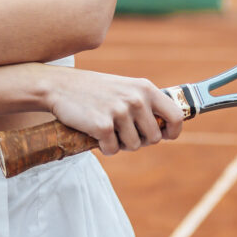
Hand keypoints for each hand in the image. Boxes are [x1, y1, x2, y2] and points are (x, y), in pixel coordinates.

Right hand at [44, 68, 183, 155]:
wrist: (60, 86)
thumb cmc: (94, 90)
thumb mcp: (125, 88)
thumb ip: (145, 104)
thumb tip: (164, 130)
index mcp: (145, 88)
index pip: (176, 116)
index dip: (172, 132)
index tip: (164, 136)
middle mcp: (136, 99)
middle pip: (153, 138)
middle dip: (139, 140)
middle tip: (122, 131)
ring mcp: (120, 112)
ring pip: (133, 146)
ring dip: (120, 144)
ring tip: (107, 129)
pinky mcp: (103, 125)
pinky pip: (113, 150)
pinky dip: (104, 147)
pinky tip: (94, 133)